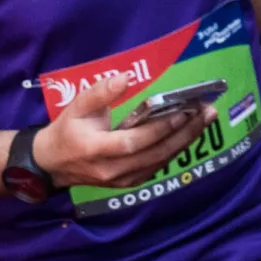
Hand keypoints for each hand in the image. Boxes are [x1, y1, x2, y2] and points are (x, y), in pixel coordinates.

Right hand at [35, 69, 210, 189]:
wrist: (53, 164)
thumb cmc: (67, 130)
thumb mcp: (77, 106)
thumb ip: (101, 92)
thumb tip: (126, 77)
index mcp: (96, 150)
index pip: (133, 142)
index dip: (160, 129)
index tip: (183, 111)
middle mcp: (112, 170)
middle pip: (155, 154)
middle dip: (184, 133)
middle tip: (207, 113)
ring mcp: (122, 180)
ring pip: (160, 162)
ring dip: (186, 141)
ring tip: (206, 120)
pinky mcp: (129, 183)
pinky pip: (157, 166)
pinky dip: (175, 150)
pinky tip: (190, 134)